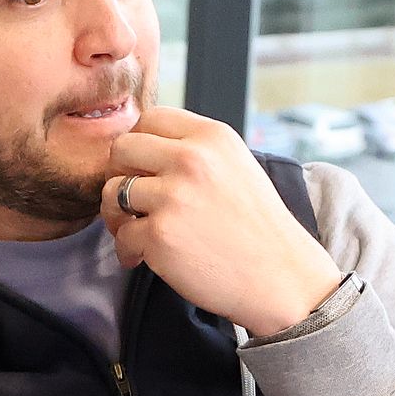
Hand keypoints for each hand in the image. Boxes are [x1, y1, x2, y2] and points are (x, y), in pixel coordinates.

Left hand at [101, 107, 340, 335]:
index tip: (140, 167)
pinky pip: (121, 236)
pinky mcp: (160, 234)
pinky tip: (143, 258)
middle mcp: (191, 159)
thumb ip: (194, 151)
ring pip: (113, 192)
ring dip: (116, 215)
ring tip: (133, 230)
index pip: (151, 118)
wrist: (281, 278)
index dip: (138, 144)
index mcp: (211, 137)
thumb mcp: (235, 166)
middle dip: (118, 174)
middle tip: (130, 199)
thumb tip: (140, 150)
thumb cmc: (257, 228)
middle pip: (121, 148)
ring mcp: (173, 196)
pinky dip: (128, 250)